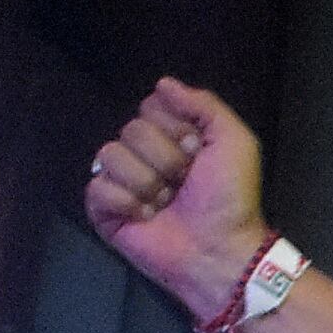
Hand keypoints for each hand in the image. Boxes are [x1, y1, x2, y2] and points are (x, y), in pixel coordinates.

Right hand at [88, 77, 273, 319]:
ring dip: (148, 183)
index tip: (200, 155)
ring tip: (168, 204)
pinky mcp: (105, 210)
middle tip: (185, 184)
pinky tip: (147, 218)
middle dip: (165, 159)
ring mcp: (122, 181)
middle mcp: (144, 154)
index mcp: (171, 136)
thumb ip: (205, 105)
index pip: (151, 106)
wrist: (221, 249)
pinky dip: (126, 203)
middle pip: (131, 130)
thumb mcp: (235, 142)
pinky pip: (97, 187)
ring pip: (110, 154)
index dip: (177, 130)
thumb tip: (163, 83)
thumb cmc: (232, 199)